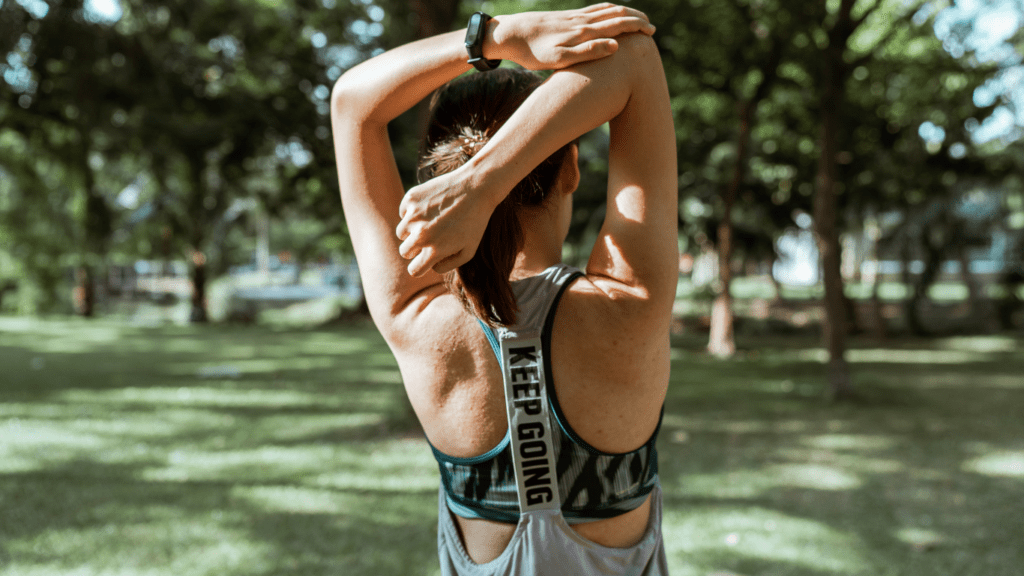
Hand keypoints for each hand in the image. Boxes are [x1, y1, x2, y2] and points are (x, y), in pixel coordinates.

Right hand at [396, 164, 498, 276]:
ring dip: (412, 230)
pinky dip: (413, 212)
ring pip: (402, 232)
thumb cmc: (475, 221)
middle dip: (415, 249)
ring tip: (431, 221)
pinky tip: (430, 207)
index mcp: (434, 250)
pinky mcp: (411, 198)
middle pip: (405, 252)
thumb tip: (431, 267)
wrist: (477, 187)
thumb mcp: (469, 250)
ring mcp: (414, 215)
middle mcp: (420, 234)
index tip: (425, 260)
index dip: (420, 267)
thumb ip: (448, 265)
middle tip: (431, 238)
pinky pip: (404, 212)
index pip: (414, 270)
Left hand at [489, 3, 654, 70]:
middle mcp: (581, 21)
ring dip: (624, 13)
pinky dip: (608, 10)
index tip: (651, 33)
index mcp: (583, 32)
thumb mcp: (559, 60)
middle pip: (615, 14)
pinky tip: (609, 15)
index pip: (618, 24)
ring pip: (606, 10)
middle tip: (651, 28)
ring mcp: (573, 17)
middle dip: (636, 19)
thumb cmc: (532, 53)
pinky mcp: (566, 17)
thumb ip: (588, 53)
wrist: (510, 34)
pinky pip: (593, 10)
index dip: (637, 27)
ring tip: (636, 20)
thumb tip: (615, 45)